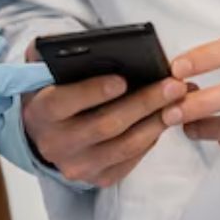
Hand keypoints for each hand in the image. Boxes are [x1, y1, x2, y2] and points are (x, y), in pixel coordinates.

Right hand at [22, 43, 188, 187]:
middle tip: (173, 85)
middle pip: (105, 126)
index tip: (122, 79)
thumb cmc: (52, 90)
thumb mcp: (44, 67)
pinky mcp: (98, 178)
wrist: (45, 132)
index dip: (93, 92)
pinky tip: (167, 117)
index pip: (63, 103)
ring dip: (156, 122)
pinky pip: (131, 160)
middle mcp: (56, 144)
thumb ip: (52, 50)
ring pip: (124, 146)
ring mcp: (77, 166)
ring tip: (179, 100)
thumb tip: (73, 40)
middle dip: (143, 103)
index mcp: (39, 112)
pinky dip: (152, 138)